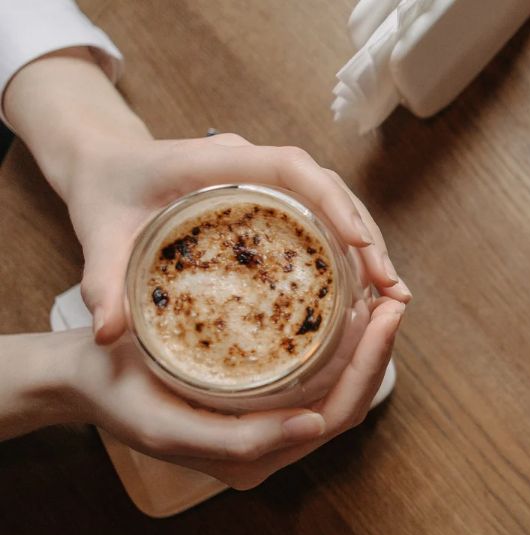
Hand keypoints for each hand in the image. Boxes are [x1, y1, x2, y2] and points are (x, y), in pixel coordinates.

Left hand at [66, 133, 411, 342]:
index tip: (359, 244)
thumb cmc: (103, 195)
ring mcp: (266, 177)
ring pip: (332, 198)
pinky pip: (320, 212)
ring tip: (389, 291)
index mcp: (217, 161)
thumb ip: (103, 283)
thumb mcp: (98, 237)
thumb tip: (108, 337)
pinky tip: (362, 286)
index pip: (292, 167)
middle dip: (365, 232)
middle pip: (327, 185)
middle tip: (389, 285)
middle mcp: (251, 162)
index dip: (332, 202)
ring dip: (365, 240)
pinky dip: (347, 244)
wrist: (104, 166)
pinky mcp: (272, 197)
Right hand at [67, 298, 406, 488]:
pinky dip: (340, 343)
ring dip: (366, 345)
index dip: (370, 364)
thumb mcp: (166, 424)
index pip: (338, 413)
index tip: (386, 312)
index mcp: (254, 459)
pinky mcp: (261, 402)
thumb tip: (314, 426)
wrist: (80, 378)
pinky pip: (316, 377)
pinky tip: (349, 305)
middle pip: (349, 401)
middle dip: (379, 348)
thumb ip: (238, 440)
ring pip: (338, 388)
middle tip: (394, 295)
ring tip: (382, 296)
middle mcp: (270, 448)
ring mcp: (269, 426)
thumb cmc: (116, 392)